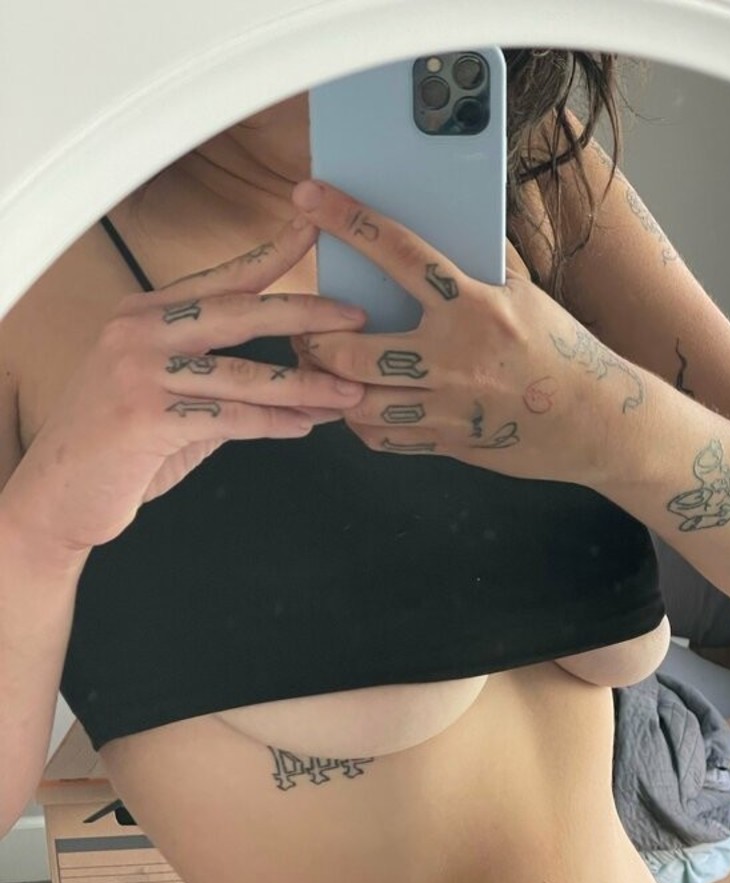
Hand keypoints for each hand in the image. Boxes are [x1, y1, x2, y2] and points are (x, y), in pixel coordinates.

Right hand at [3, 217, 369, 555]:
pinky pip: (229, 417)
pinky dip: (273, 422)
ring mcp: (139, 374)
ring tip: (350, 392)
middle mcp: (138, 333)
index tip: (314, 230)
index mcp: (144, 315)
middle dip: (305, 315)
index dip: (271, 255)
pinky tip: (305, 425)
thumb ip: (221, 379)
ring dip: (306, 385)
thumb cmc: (117, 446)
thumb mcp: (168, 395)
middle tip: (356, 318)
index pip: (221, 279)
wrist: (60, 493)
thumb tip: (294, 383)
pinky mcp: (145, 420)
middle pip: (239, 313)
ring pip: (244, 373)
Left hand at [289, 179, 647, 485]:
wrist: (596, 420)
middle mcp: (455, 358)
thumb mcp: (524, 296)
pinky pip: (384, 438)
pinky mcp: (449, 442)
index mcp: (475, 307)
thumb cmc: (560, 351)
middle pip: (352, 352)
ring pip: (359, 403)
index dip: (348, 220)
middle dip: (315, 339)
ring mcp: (449, 408)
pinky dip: (359, 422)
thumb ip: (476, 270)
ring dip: (329, 385)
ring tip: (321, 367)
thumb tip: (436, 233)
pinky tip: (356, 405)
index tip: (308, 196)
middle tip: (304, 328)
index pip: (399, 253)